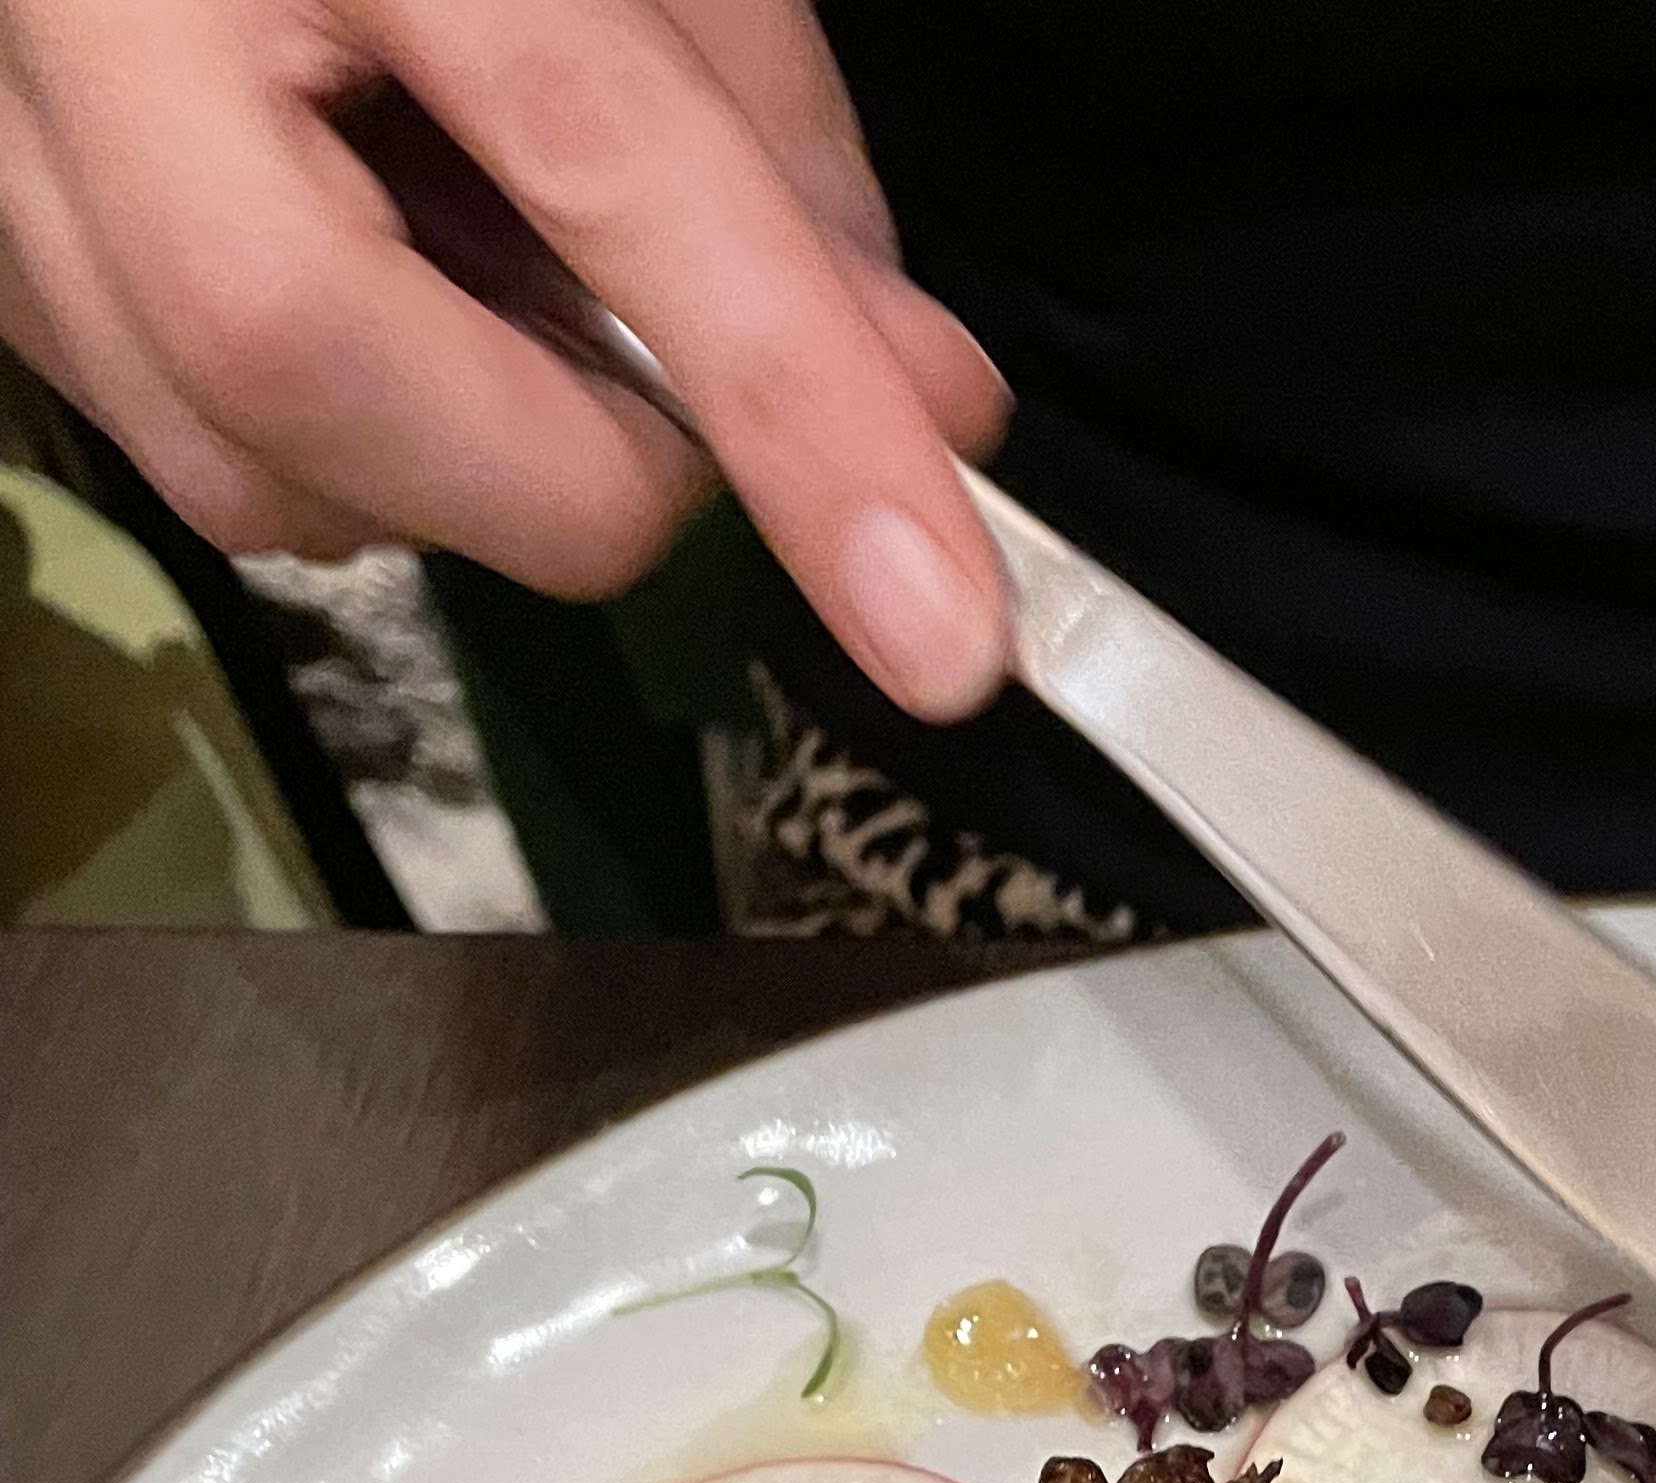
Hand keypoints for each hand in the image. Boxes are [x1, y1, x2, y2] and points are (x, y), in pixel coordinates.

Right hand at [0, 0, 1014, 718]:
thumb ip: (775, 155)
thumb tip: (929, 410)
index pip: (597, 155)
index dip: (794, 400)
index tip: (943, 630)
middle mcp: (94, 24)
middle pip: (354, 392)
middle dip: (578, 451)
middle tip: (641, 343)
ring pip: (271, 481)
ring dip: (457, 450)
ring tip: (469, 259)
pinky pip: (205, 467)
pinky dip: (353, 441)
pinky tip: (363, 280)